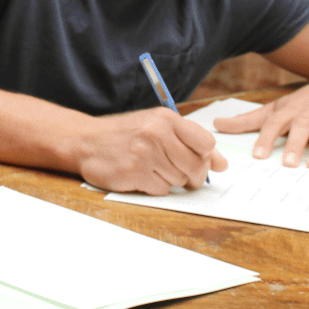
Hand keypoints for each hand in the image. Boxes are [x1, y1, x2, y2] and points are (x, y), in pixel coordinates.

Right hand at [74, 107, 228, 194]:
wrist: (85, 141)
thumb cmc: (126, 134)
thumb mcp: (157, 127)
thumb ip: (190, 142)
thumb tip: (222, 165)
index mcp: (166, 118)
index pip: (206, 143)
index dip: (204, 157)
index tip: (194, 159)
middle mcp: (157, 133)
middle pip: (196, 166)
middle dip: (192, 175)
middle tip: (177, 172)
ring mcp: (145, 153)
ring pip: (180, 180)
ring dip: (169, 179)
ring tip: (151, 168)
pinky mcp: (134, 173)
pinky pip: (162, 190)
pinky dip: (154, 187)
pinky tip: (140, 176)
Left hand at [213, 79, 308, 168]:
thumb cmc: (301, 102)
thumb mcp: (275, 108)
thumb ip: (247, 120)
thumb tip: (217, 125)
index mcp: (288, 110)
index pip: (274, 124)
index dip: (266, 138)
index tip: (258, 155)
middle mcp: (307, 113)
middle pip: (300, 128)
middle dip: (294, 145)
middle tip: (287, 164)